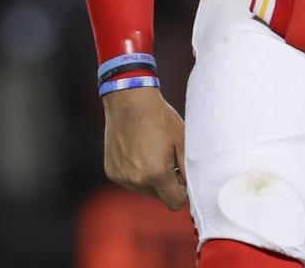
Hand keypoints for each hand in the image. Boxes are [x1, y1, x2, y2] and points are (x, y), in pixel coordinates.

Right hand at [102, 86, 188, 210]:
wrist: (130, 101)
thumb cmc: (160, 118)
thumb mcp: (182, 142)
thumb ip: (189, 171)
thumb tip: (192, 190)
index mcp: (157, 175)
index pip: (175, 203)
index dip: (181, 190)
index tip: (180, 173)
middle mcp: (137, 180)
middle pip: (159, 196)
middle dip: (166, 183)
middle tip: (166, 157)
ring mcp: (122, 177)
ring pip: (144, 189)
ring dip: (150, 178)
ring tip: (151, 151)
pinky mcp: (112, 171)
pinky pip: (129, 180)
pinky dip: (135, 171)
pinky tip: (137, 150)